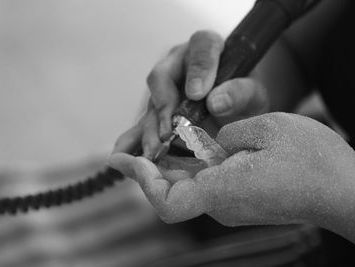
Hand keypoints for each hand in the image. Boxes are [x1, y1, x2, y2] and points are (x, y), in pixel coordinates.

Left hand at [109, 112, 354, 229]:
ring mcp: (230, 205)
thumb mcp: (264, 129)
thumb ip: (226, 136)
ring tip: (151, 142)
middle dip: (147, 169)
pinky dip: (187, 167)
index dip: (142, 181)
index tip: (126, 159)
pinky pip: (203, 184)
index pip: (165, 202)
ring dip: (166, 167)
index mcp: (222, 190)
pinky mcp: (239, 199)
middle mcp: (221, 204)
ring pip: (185, 187)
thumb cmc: (312, 160)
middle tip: (126, 149)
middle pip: (169, 191)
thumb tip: (210, 143)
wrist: (344, 189)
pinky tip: (186, 147)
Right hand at [112, 30, 268, 158]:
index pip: (201, 47)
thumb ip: (240, 92)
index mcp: (206, 49)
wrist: (238, 110)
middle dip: (164, 107)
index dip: (198, 69)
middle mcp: (178, 66)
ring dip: (150, 130)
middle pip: (161, 77)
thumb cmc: (245, 97)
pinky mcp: (156, 115)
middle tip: (170, 131)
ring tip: (153, 152)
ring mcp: (164, 91)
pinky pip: (140, 126)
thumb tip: (214, 102)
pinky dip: (131, 143)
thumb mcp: (254, 94)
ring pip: (150, 106)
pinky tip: (123, 158)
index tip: (197, 94)